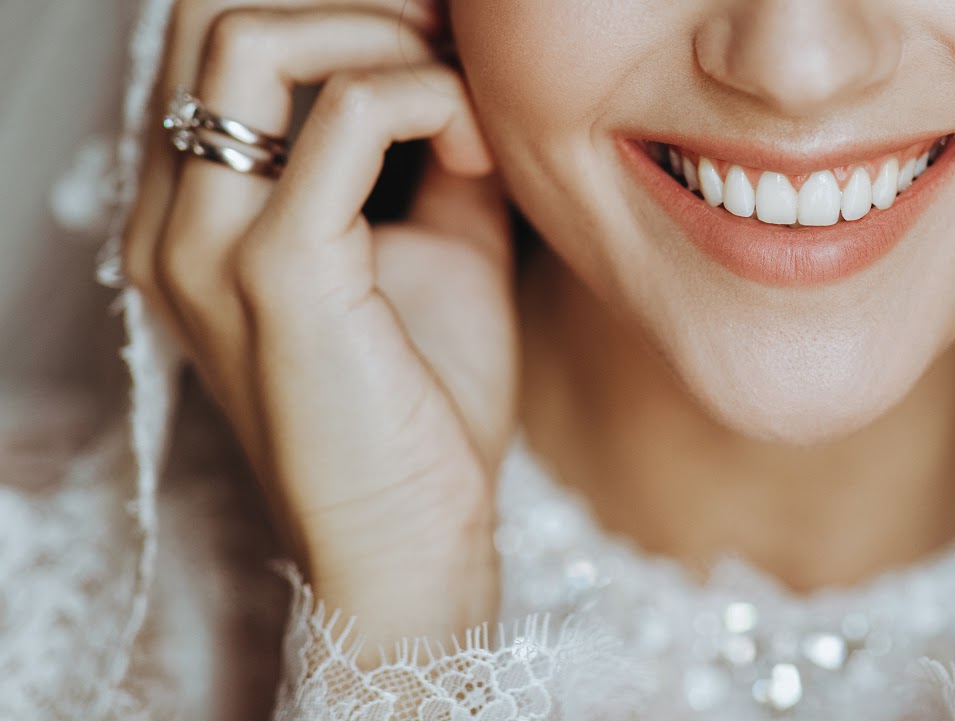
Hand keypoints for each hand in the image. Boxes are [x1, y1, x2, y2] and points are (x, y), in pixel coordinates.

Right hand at [123, 2, 515, 655]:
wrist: (414, 544)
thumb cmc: (425, 410)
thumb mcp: (433, 250)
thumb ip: (432, 153)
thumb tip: (471, 69)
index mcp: (198, 214)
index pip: (220, 45)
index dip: (334, 13)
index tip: (435, 33)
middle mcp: (175, 219)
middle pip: (216, 15)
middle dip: (350, 6)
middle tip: (444, 37)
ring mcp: (209, 244)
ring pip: (256, 38)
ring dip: (382, 36)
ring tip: (462, 93)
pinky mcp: (277, 274)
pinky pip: (349, 117)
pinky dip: (427, 97)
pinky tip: (477, 150)